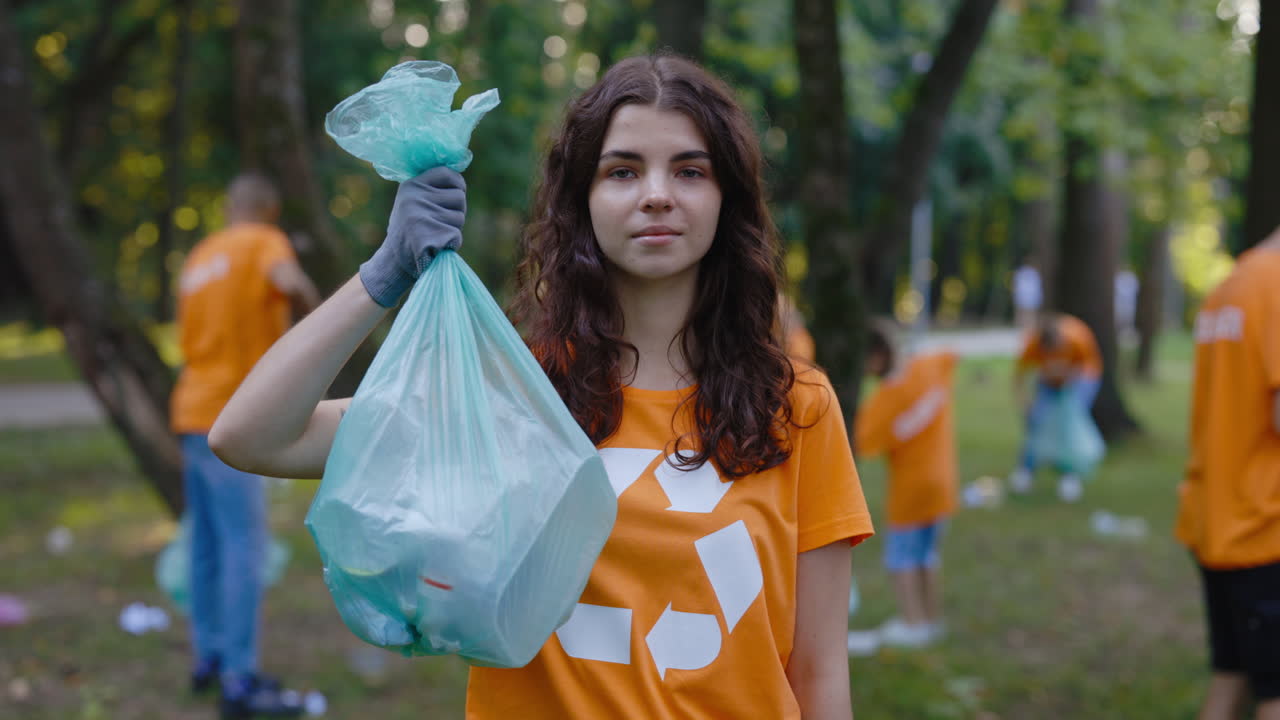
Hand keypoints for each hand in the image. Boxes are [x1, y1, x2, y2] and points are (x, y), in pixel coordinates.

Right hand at [358, 166, 466, 306]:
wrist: (393, 262)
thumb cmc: (409, 230)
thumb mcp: (411, 201)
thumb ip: (430, 189)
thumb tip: (458, 178)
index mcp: (411, 185)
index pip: (447, 173)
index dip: (457, 184)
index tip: (456, 193)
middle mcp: (415, 198)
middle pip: (459, 196)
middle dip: (456, 210)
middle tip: (438, 222)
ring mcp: (421, 217)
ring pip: (460, 216)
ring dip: (454, 227)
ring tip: (434, 233)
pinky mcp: (429, 236)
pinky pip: (457, 235)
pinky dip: (452, 243)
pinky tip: (436, 246)